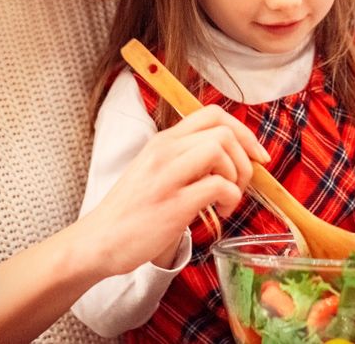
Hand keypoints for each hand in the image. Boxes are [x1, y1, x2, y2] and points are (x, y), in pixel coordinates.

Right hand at [83, 105, 268, 275]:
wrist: (98, 240)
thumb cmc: (132, 210)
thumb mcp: (155, 170)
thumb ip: (185, 159)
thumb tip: (230, 157)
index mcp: (163, 141)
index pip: (212, 114)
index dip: (243, 130)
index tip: (256, 154)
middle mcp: (164, 151)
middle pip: (223, 130)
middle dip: (246, 155)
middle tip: (243, 181)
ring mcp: (167, 176)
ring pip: (221, 150)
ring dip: (239, 176)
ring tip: (230, 198)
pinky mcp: (173, 204)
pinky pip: (218, 186)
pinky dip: (231, 198)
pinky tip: (222, 212)